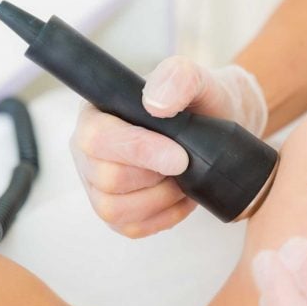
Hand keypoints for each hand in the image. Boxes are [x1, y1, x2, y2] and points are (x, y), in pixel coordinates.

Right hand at [70, 56, 266, 237]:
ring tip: (183, 178)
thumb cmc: (200, 101)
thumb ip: (177, 78)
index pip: (97, 138)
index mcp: (97, 113)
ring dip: (161, 198)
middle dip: (156, 176)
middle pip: (107, 179)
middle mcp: (89, 151)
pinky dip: (165, 216)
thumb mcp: (197, 80)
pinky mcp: (118, 211)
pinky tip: (181, 195)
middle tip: (185, 162)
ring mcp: (99, 185)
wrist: (217, 125)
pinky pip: (132, 227)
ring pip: (116, 209)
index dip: (139, 151)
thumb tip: (154, 104)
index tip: (180, 157)